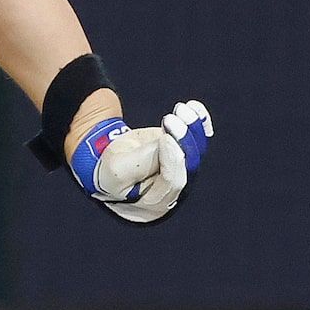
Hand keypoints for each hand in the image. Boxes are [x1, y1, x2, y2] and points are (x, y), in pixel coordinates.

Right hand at [72, 99, 211, 225]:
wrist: (109, 162)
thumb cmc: (111, 170)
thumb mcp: (117, 170)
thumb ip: (142, 161)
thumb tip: (168, 142)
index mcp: (156, 202)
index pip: (173, 182)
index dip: (172, 159)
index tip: (165, 138)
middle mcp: (174, 189)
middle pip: (189, 165)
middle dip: (184, 139)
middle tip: (171, 119)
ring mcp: (181, 169)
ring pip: (197, 149)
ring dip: (192, 127)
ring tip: (181, 110)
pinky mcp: (182, 152)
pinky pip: (199, 138)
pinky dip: (200, 121)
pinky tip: (193, 107)